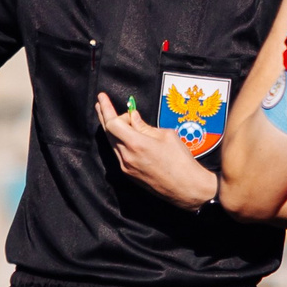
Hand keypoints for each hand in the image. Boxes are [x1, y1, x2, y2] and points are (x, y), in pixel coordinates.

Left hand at [98, 92, 218, 209]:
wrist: (187, 188)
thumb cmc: (181, 161)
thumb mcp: (166, 136)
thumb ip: (145, 126)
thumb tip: (134, 117)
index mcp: (136, 144)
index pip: (112, 124)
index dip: (106, 109)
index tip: (102, 98)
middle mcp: (126, 157)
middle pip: (108, 133)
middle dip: (104, 116)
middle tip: (100, 103)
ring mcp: (126, 168)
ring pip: (112, 143)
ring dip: (111, 129)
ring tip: (109, 116)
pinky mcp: (130, 175)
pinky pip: (118, 153)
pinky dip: (118, 141)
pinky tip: (123, 134)